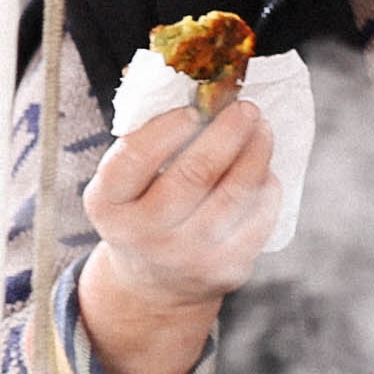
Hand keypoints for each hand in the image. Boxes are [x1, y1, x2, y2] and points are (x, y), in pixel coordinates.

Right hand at [74, 102, 277, 373]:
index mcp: (107, 204)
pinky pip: (258, 218)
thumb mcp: (125, 186)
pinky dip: (267, 188)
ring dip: (256, 153)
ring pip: (235, 194)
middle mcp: (142, 235)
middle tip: (247, 108)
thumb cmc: (143, 211)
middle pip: (194, 174)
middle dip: (228, 133)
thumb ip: (149, 144)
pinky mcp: (226, 269)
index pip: (134, 158)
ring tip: (263, 130)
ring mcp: (185, 256)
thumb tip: (198, 91)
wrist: (155, 282)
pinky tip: (265, 171)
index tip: (194, 110)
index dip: (167, 129)